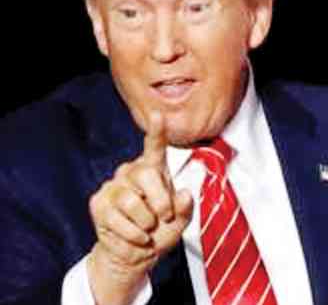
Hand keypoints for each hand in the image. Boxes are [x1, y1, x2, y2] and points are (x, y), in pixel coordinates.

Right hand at [87, 111, 192, 304]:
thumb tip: (185, 194)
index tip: (159, 115)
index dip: (157, 131)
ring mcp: (113, 187)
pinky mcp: (99, 204)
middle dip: (161, 200)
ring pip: (132, 201)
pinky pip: (118, 219)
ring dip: (145, 222)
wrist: (135, 254)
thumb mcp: (180, 222)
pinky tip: (136, 237)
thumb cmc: (160, 232)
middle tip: (164, 217)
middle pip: (146, 174)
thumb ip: (185, 208)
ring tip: (147, 229)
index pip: (155, 148)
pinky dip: (133, 234)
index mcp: (154, 171)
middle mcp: (131, 173)